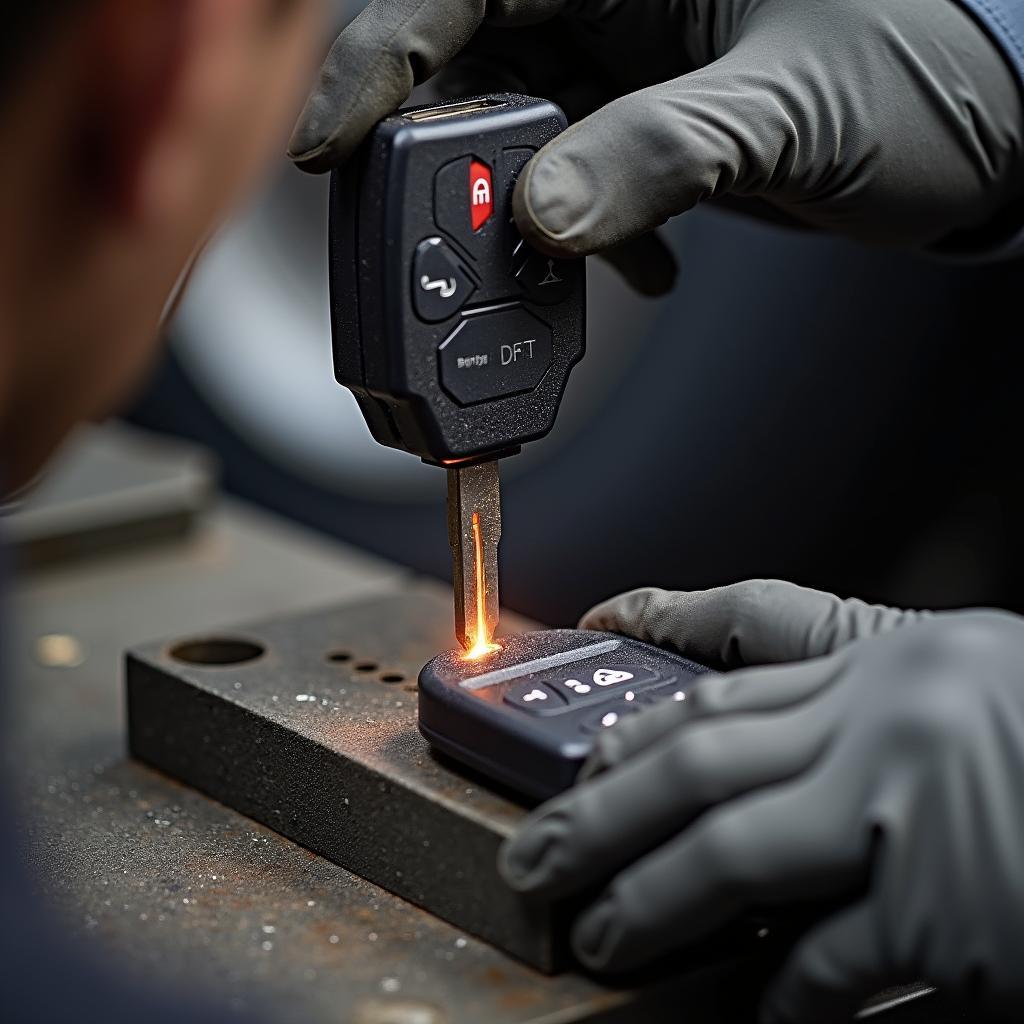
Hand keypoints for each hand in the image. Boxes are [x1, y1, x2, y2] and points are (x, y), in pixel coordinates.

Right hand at [290, 0, 1023, 295]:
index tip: (329, 146)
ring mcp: (622, 65)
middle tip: (437, 250)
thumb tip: (547, 219)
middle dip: (446, 168)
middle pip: (466, 70)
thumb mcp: (790, 111)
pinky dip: (582, 241)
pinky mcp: (638, 128)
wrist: (981, 127)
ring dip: (515, 221)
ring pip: (511, 137)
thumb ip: (664, 155)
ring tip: (544, 280)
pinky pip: (569, 182)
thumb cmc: (920, 74)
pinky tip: (635, 272)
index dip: (380, 61)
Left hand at [500, 580, 1023, 1021]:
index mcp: (903, 657)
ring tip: (598, 934)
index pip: (743, 641)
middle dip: (602, 806)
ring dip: (652, 900)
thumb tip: (756, 762)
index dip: (657, 654)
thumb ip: (870, 708)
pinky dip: (785, 996)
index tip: (593, 688)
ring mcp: (915, 811)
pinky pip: (831, 961)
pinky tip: (755, 1011)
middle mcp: (893, 717)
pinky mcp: (953, 916)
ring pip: (732, 851)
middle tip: (537, 850)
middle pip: (701, 751)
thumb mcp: (978, 689)